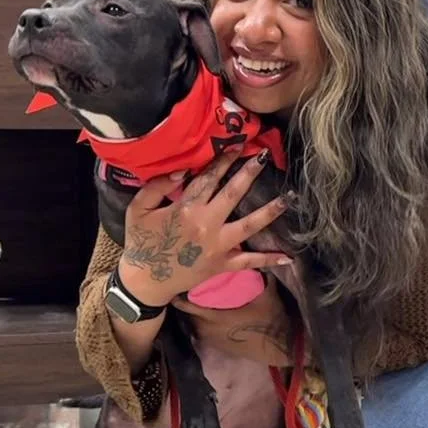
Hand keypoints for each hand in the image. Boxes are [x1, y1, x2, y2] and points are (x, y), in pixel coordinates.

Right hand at [118, 148, 291, 306]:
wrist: (145, 281)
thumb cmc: (141, 241)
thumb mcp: (139, 209)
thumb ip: (157, 186)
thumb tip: (182, 171)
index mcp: (186, 208)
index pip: (208, 178)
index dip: (223, 160)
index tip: (237, 145)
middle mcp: (207, 224)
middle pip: (233, 194)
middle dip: (249, 173)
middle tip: (264, 156)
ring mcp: (218, 246)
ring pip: (249, 226)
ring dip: (269, 212)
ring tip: (287, 199)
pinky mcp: (223, 264)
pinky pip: (249, 262)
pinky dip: (269, 260)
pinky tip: (288, 257)